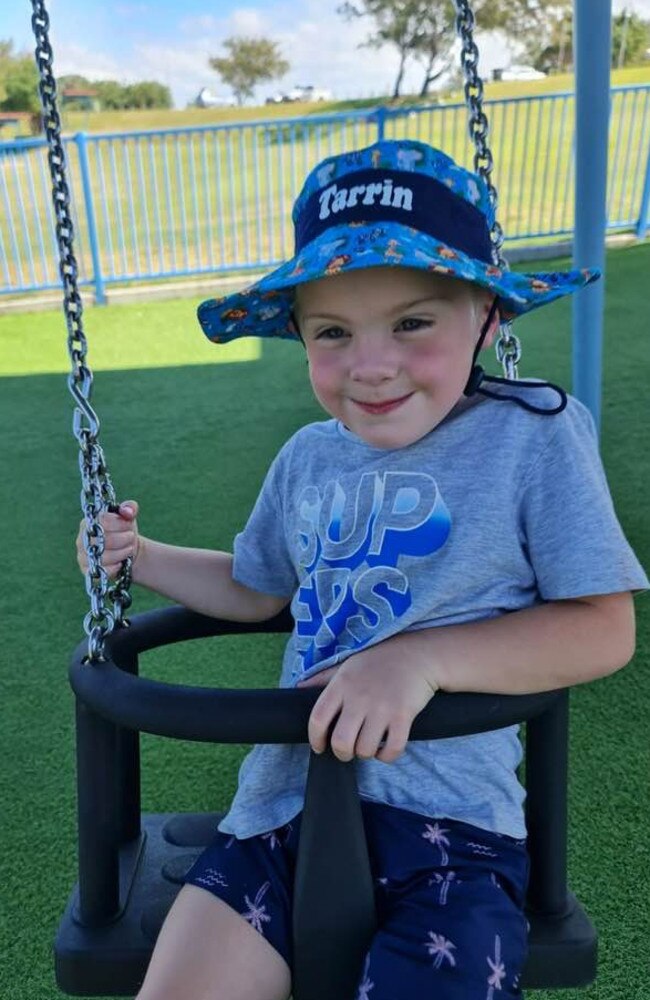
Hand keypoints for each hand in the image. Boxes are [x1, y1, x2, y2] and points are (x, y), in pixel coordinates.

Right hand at [76, 501, 139, 578]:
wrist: (127, 552)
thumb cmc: (124, 531)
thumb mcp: (128, 518)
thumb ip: (130, 508)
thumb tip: (127, 511)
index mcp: (90, 521)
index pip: (102, 520)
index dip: (119, 523)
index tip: (129, 524)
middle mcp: (82, 538)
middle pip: (103, 539)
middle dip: (123, 539)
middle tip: (131, 537)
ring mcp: (82, 555)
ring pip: (103, 556)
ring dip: (121, 553)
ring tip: (129, 549)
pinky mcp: (86, 570)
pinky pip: (101, 570)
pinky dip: (114, 567)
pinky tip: (120, 563)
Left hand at [297, 636, 437, 763]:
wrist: (417, 655)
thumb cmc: (378, 660)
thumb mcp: (347, 664)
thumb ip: (322, 678)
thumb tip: (298, 688)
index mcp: (341, 684)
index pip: (317, 719)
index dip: (315, 739)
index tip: (320, 746)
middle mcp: (359, 697)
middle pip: (341, 742)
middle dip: (342, 753)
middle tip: (348, 751)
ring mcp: (382, 707)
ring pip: (365, 749)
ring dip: (365, 754)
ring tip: (368, 745)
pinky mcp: (403, 716)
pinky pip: (392, 750)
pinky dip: (387, 756)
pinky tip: (385, 748)